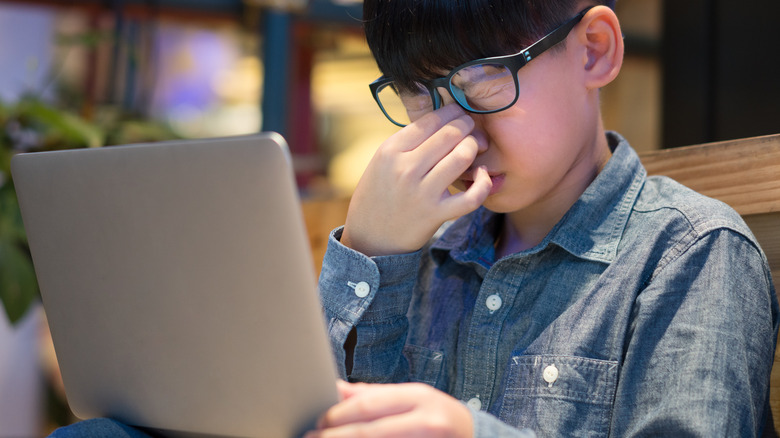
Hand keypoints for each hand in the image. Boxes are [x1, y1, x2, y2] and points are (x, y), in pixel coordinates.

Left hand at [304, 381, 473, 437]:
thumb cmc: (437, 417)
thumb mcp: (411, 399)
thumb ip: (375, 395)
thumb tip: (335, 388)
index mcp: (418, 396)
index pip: (370, 404)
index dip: (340, 414)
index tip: (318, 421)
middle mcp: (426, 419)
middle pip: (371, 431)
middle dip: (336, 436)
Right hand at [341, 104, 491, 255]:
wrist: (369, 239)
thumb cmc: (377, 196)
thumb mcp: (381, 162)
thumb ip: (407, 142)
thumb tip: (441, 118)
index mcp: (390, 151)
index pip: (431, 120)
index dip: (451, 112)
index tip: (458, 113)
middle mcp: (406, 168)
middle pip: (450, 134)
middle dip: (467, 125)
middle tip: (471, 128)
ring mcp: (422, 192)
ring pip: (462, 156)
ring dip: (474, 147)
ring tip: (474, 148)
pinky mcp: (436, 214)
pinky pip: (471, 196)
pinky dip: (483, 183)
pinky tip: (482, 176)